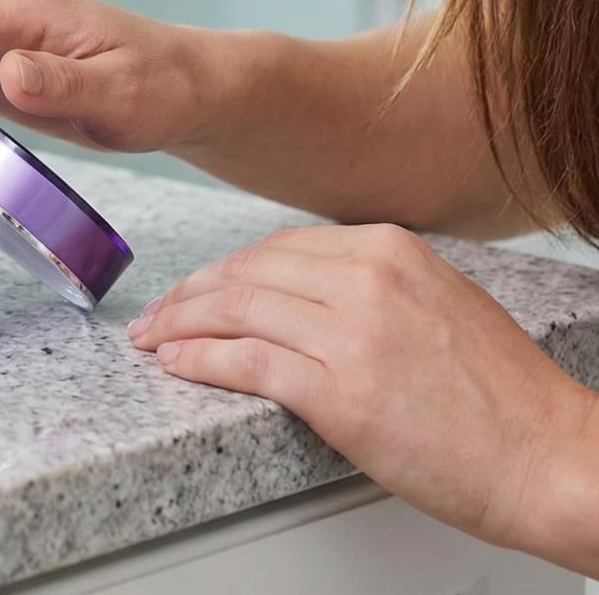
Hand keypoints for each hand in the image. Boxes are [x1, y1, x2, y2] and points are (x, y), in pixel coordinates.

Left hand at [129, 222, 598, 566]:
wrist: (553, 460)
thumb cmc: (502, 398)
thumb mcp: (437, 301)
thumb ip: (370, 282)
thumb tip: (300, 288)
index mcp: (387, 248)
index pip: (275, 247)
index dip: (222, 270)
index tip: (192, 288)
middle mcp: (366, 278)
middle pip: (246, 273)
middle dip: (189, 294)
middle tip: (156, 315)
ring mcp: (352, 333)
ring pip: (235, 310)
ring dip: (180, 325)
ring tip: (154, 340)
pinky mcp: (342, 392)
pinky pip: (247, 362)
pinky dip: (200, 360)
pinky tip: (176, 364)